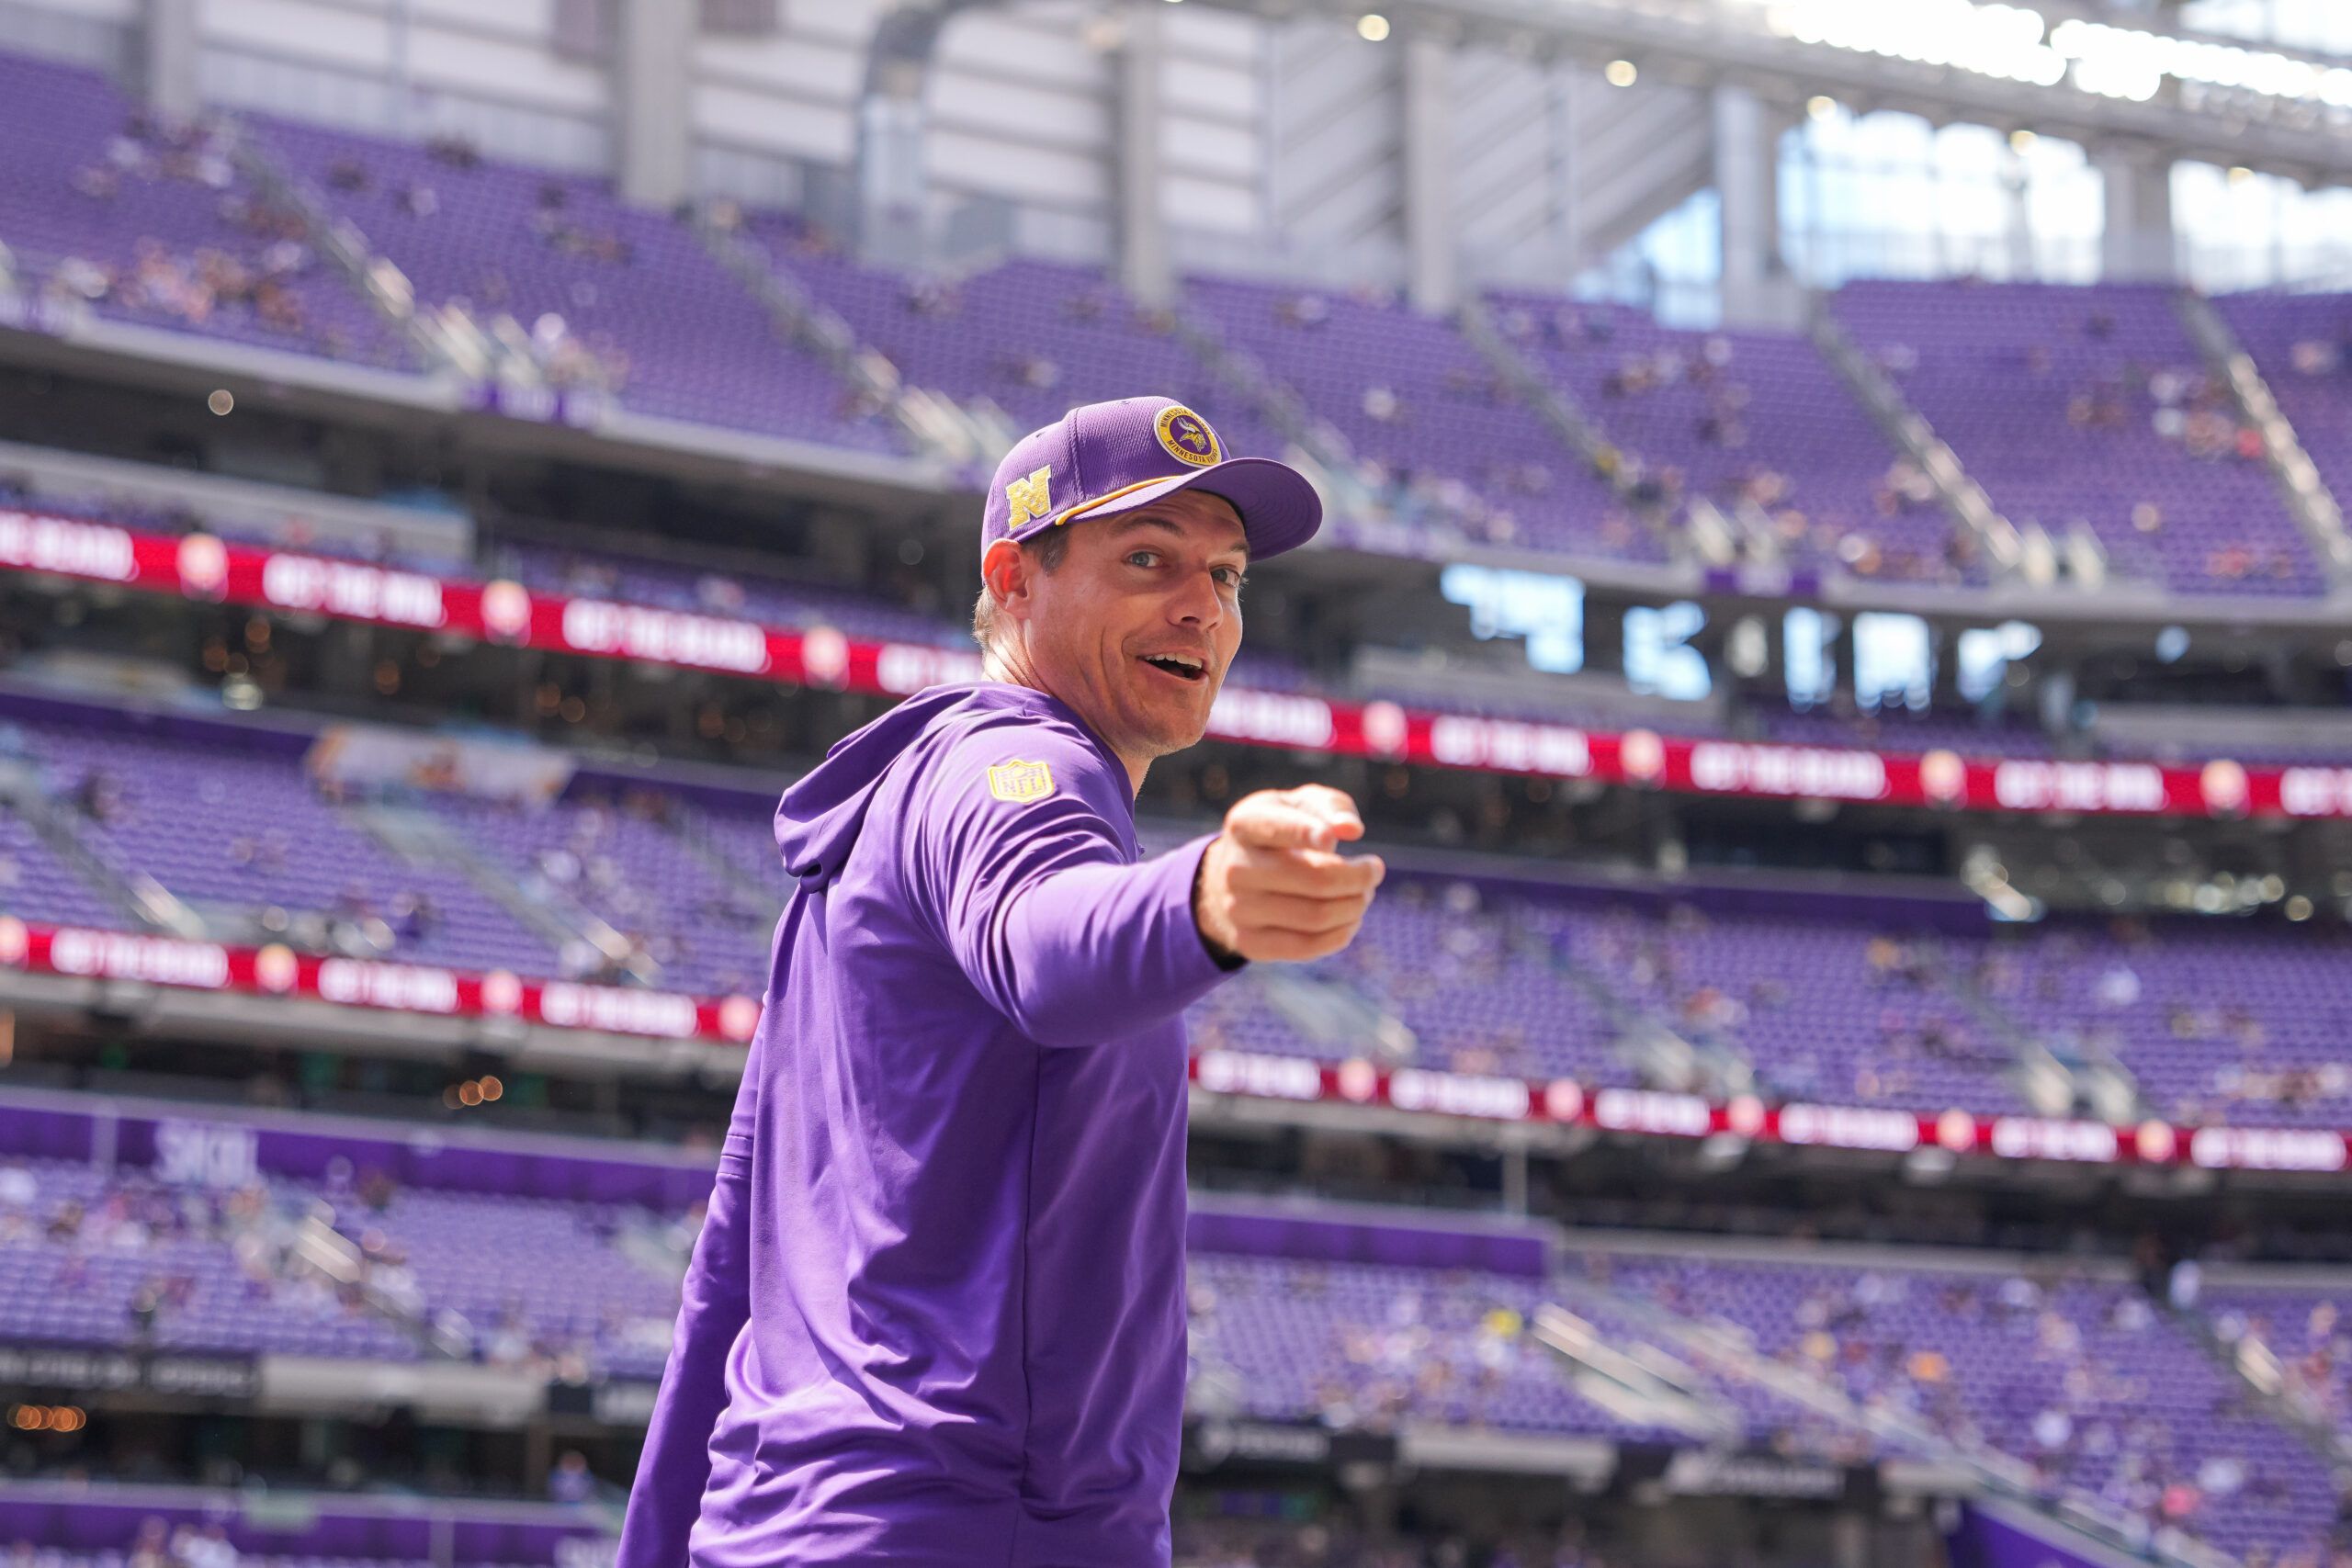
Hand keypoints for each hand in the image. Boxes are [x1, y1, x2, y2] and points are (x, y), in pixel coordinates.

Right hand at [1193, 785, 1383, 963]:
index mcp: (1245, 825)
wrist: (1231, 877)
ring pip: (1316, 916)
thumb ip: (1331, 807)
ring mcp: (1238, 909)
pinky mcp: (1249, 943)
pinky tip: (1350, 918)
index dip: (1308, 832)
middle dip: (1358, 877)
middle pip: (1315, 879)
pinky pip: (1308, 947)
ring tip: (1364, 893)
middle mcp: (1235, 868)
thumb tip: (1352, 830)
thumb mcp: (1300, 805)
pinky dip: (1342, 933)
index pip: (1278, 828)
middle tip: (1374, 870)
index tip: (1333, 839)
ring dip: (1355, 905)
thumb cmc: (1281, 832)